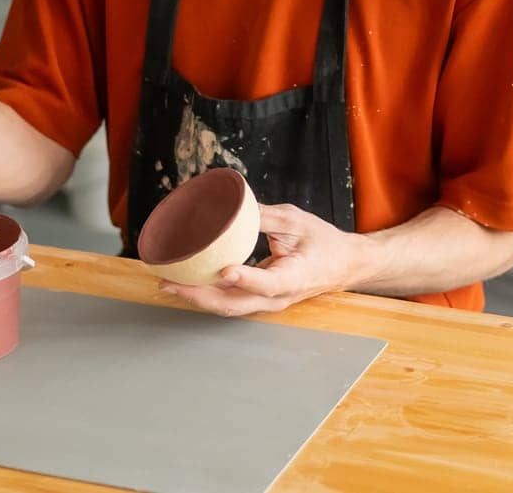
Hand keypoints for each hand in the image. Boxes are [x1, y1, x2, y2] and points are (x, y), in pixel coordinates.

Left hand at [159, 203, 368, 316]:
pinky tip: (187, 284)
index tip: (225, 269)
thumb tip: (230, 205)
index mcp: (293, 278)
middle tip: (169, 281)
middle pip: (234, 303)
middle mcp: (277, 297)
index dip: (245, 278)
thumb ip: (264, 216)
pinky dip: (206, 294)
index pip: (266, 283)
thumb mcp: (297, 222)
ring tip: (168, 284)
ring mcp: (267, 303)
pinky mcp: (260, 300)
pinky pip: (230, 301)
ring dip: (196, 297)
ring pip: (227, 306)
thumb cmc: (324, 242)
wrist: (345, 265)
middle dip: (198, 295)